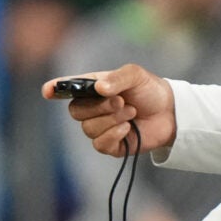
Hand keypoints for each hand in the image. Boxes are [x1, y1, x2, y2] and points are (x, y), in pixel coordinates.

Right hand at [44, 62, 176, 156]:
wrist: (172, 113)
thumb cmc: (150, 91)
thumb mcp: (136, 75)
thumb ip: (117, 78)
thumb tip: (99, 90)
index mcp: (91, 88)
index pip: (65, 89)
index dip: (53, 90)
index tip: (48, 91)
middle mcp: (91, 108)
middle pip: (75, 111)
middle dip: (99, 107)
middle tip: (121, 102)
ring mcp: (99, 127)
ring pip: (88, 129)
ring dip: (112, 120)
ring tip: (132, 113)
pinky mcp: (110, 145)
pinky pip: (99, 144)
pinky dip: (113, 135)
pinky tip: (128, 129)